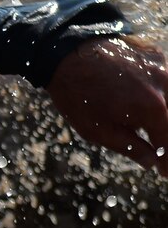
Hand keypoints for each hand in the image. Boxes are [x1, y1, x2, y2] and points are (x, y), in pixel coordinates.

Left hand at [46, 36, 167, 175]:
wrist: (69, 54)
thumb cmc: (79, 96)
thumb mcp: (99, 131)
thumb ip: (131, 147)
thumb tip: (152, 161)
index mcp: (152, 108)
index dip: (167, 161)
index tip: (165, 173)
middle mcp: (165, 85)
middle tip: (162, 156)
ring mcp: (165, 67)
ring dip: (165, 118)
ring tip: (156, 135)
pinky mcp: (158, 55)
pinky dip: (164, 97)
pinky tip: (155, 110)